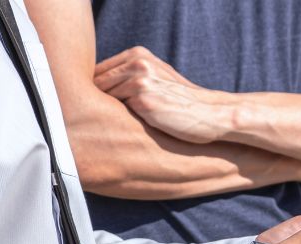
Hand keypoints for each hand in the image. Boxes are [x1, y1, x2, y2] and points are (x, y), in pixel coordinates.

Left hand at [94, 46, 229, 143]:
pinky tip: (120, 131)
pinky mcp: (143, 99)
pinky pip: (115, 111)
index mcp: (139, 54)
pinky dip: (114, 121)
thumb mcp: (156, 79)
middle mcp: (138, 62)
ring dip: (100, 113)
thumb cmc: (181, 103)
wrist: (209, 115)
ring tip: (107, 129)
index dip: (92, 92)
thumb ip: (130, 77)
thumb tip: (95, 90)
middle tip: (96, 123)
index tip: (94, 110)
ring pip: (102, 97)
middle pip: (96, 82)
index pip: (99, 71)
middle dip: (92, 102)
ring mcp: (140, 79)